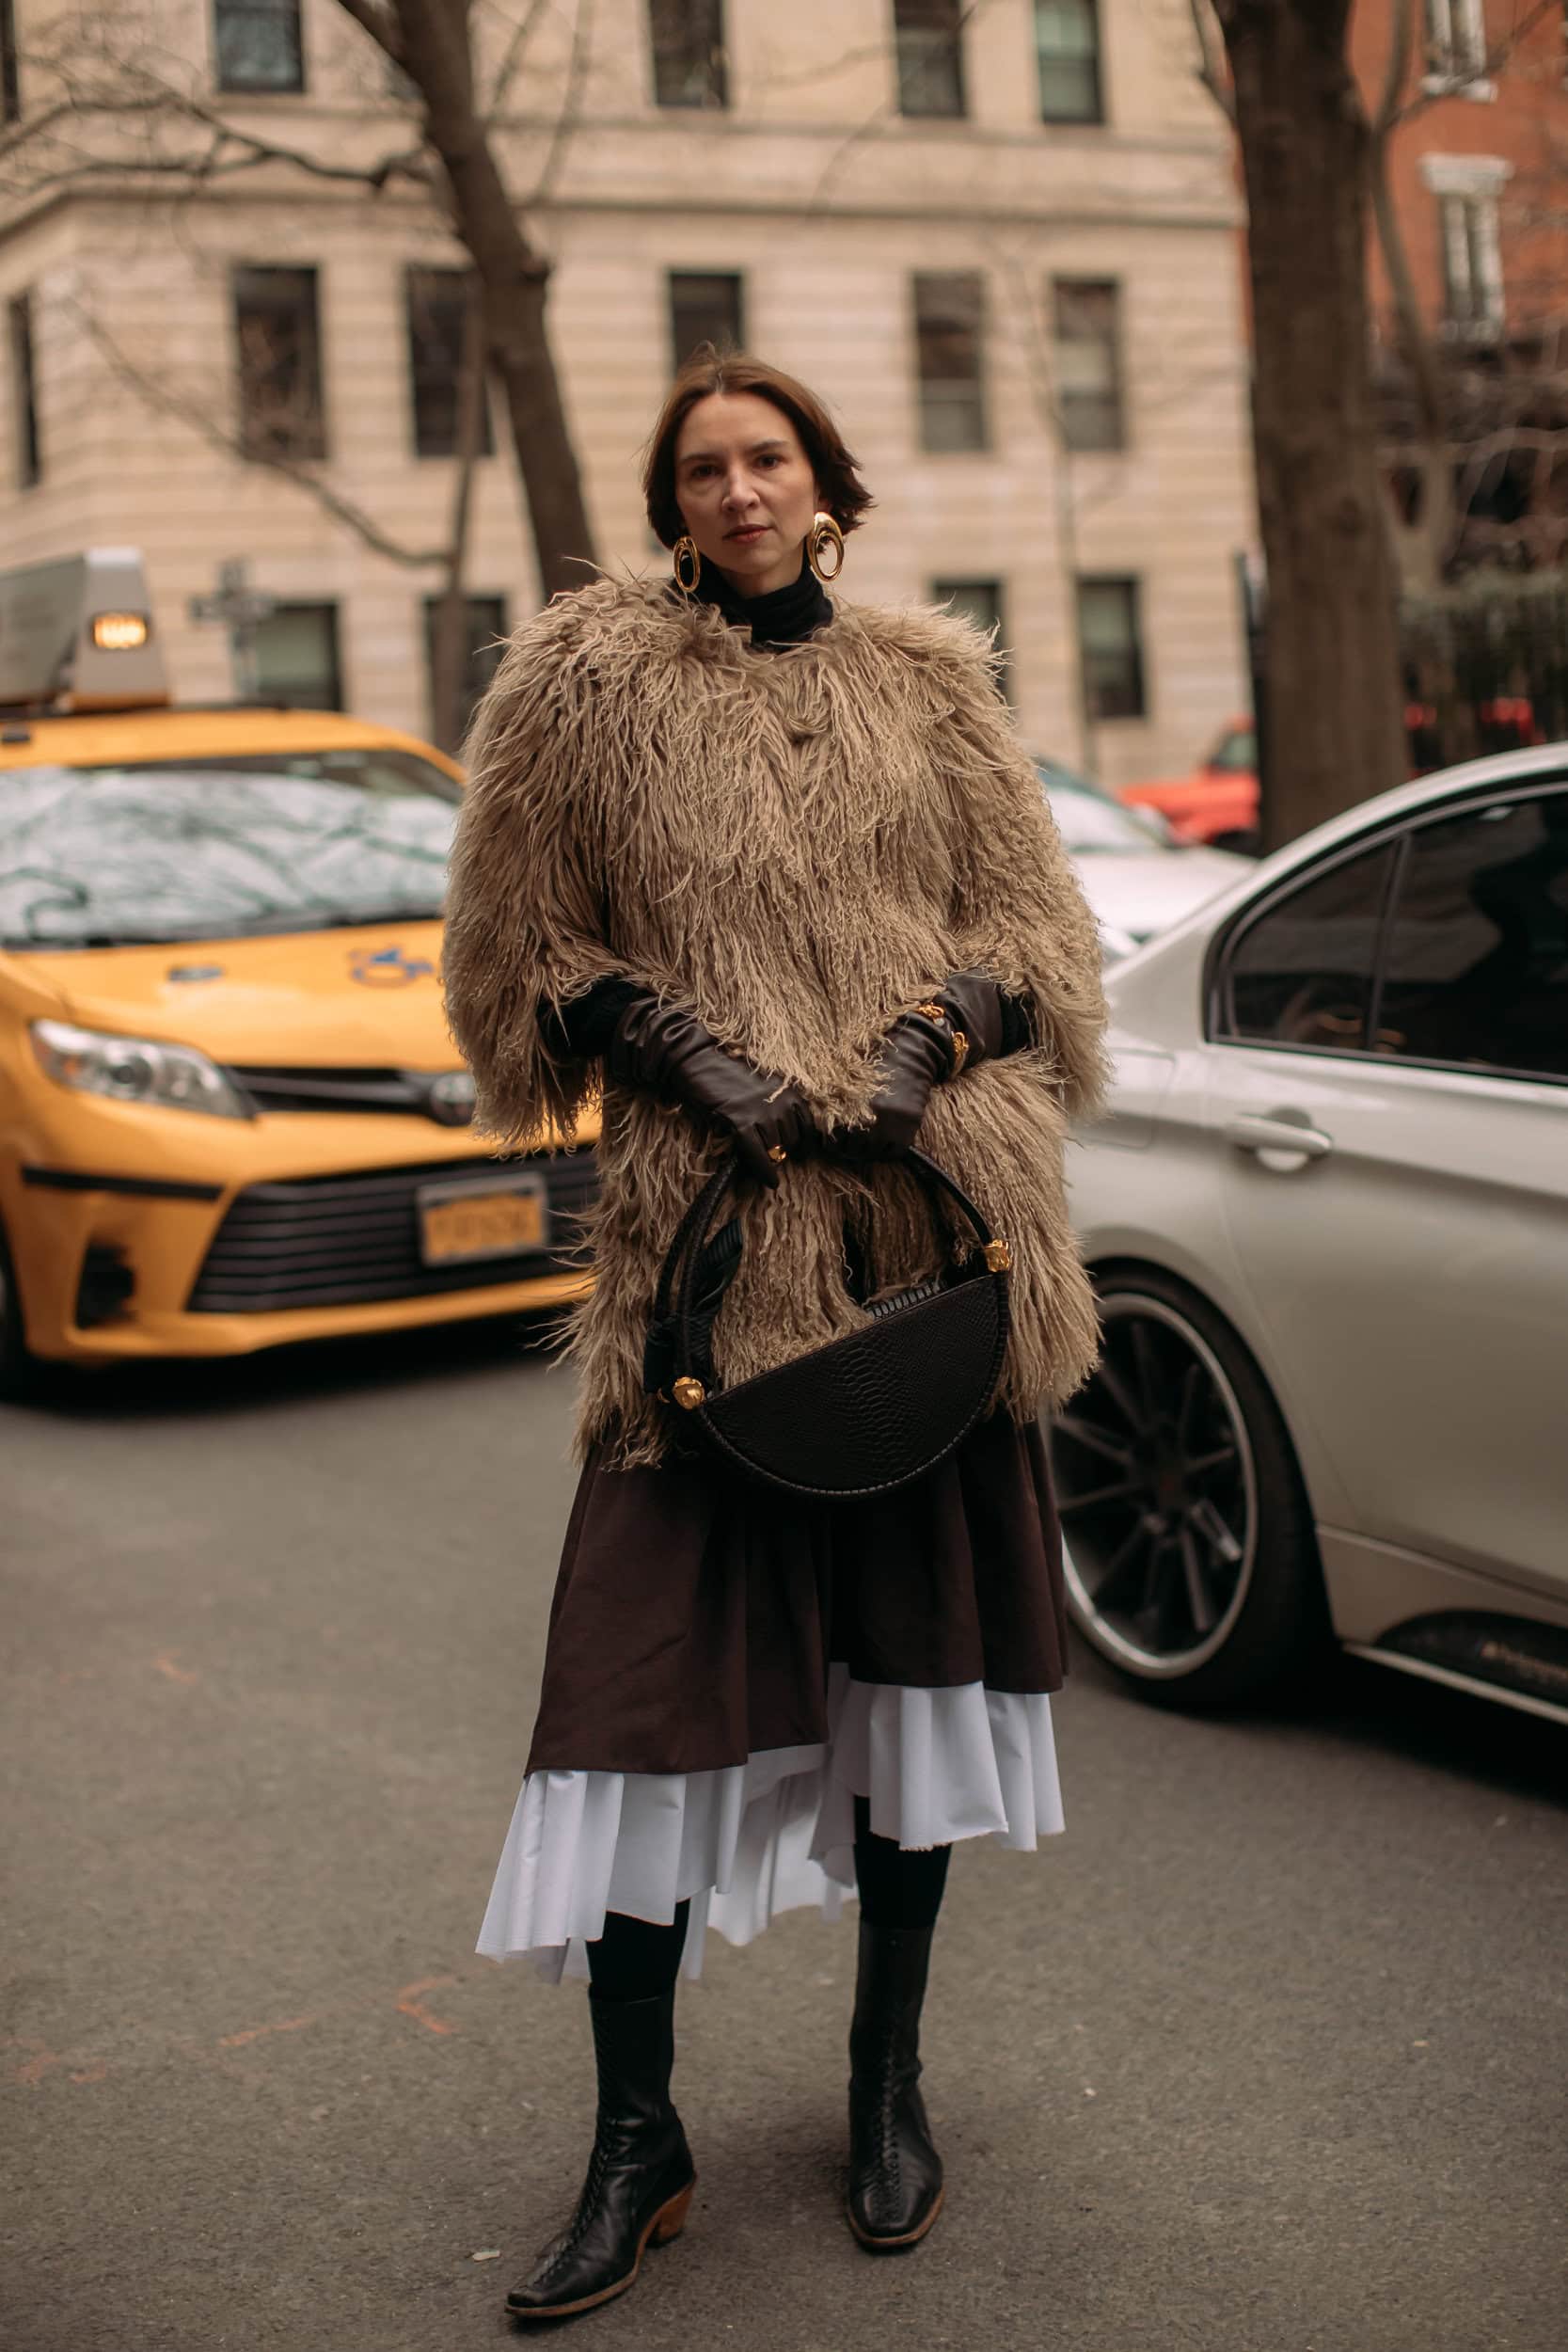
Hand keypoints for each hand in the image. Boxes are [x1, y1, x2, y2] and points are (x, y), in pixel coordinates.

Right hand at [602, 994, 819, 1185]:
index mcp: (789, 1090)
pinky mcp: (741, 1120)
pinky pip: (757, 1153)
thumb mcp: (763, 1086)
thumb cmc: (728, 1075)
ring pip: (776, 1149)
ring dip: (770, 1161)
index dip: (805, 1144)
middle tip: (770, 1157)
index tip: (801, 1156)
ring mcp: (761, 1111)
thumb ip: (777, 1106)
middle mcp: (780, 1100)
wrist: (699, 1062)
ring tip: (763, 1166)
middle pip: (792, 1140)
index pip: (808, 1125)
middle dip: (783, 1152)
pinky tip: (770, 1182)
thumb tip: (784, 1140)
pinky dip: (764, 1171)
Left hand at [833, 1012, 950, 1161]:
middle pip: (853, 1151)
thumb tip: (823, 1124)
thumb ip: (836, 1102)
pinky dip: (887, 1152)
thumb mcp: (850, 1080)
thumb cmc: (875, 1065)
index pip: (835, 1141)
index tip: (835, 1143)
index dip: (833, 1144)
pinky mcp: (908, 1128)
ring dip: (868, 1153)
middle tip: (850, 1148)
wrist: (910, 1057)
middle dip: (850, 1150)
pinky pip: (894, 1153)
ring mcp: (890, 1126)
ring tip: (866, 1147)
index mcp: (849, 1107)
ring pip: (872, 1154)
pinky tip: (883, 1145)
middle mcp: (868, 1120)